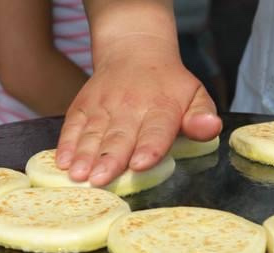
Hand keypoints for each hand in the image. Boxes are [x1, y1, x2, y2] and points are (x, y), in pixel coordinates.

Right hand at [55, 36, 221, 185]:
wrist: (134, 51)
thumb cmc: (169, 86)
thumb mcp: (195, 95)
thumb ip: (202, 116)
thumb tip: (211, 127)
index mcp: (161, 107)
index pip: (156, 130)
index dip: (149, 147)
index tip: (140, 164)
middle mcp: (131, 106)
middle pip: (120, 136)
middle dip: (110, 159)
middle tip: (100, 180)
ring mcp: (103, 105)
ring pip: (93, 133)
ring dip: (85, 155)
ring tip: (79, 175)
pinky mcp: (83, 105)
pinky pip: (73, 125)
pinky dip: (66, 143)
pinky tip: (62, 162)